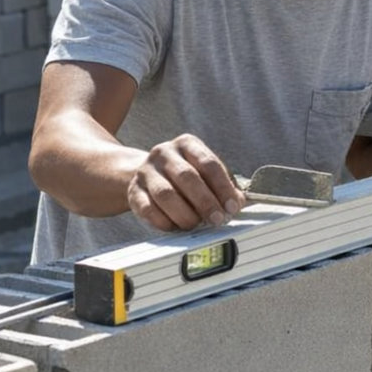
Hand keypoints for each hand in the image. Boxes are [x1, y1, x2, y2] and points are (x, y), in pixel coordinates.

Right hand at [127, 134, 244, 230]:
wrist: (146, 173)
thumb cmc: (185, 175)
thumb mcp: (205, 172)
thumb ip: (224, 185)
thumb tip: (238, 203)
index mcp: (187, 144)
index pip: (209, 163)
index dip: (223, 187)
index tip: (232, 206)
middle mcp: (164, 153)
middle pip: (187, 177)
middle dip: (205, 202)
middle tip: (217, 219)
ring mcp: (146, 171)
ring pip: (166, 194)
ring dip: (185, 214)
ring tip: (196, 224)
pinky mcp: (134, 192)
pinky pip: (148, 210)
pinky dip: (165, 222)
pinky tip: (176, 226)